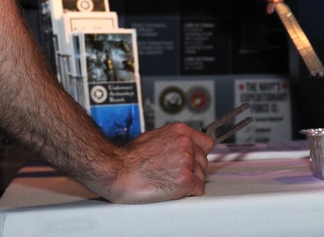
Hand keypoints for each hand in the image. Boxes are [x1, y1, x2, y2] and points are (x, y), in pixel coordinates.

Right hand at [88, 122, 215, 203]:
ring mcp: (186, 162)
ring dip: (190, 181)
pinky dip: (190, 192)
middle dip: (193, 169)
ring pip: (201, 175)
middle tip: (175, 174)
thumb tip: (179, 146)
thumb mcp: (154, 137)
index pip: (206, 142)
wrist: (116, 171)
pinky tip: (175, 191)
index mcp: (180, 131)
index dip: (199, 154)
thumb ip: (173, 140)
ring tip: (170, 182)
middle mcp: (186, 144)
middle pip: (203, 160)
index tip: (195, 160)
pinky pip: (199, 189)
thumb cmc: (128, 158)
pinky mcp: (185, 180)